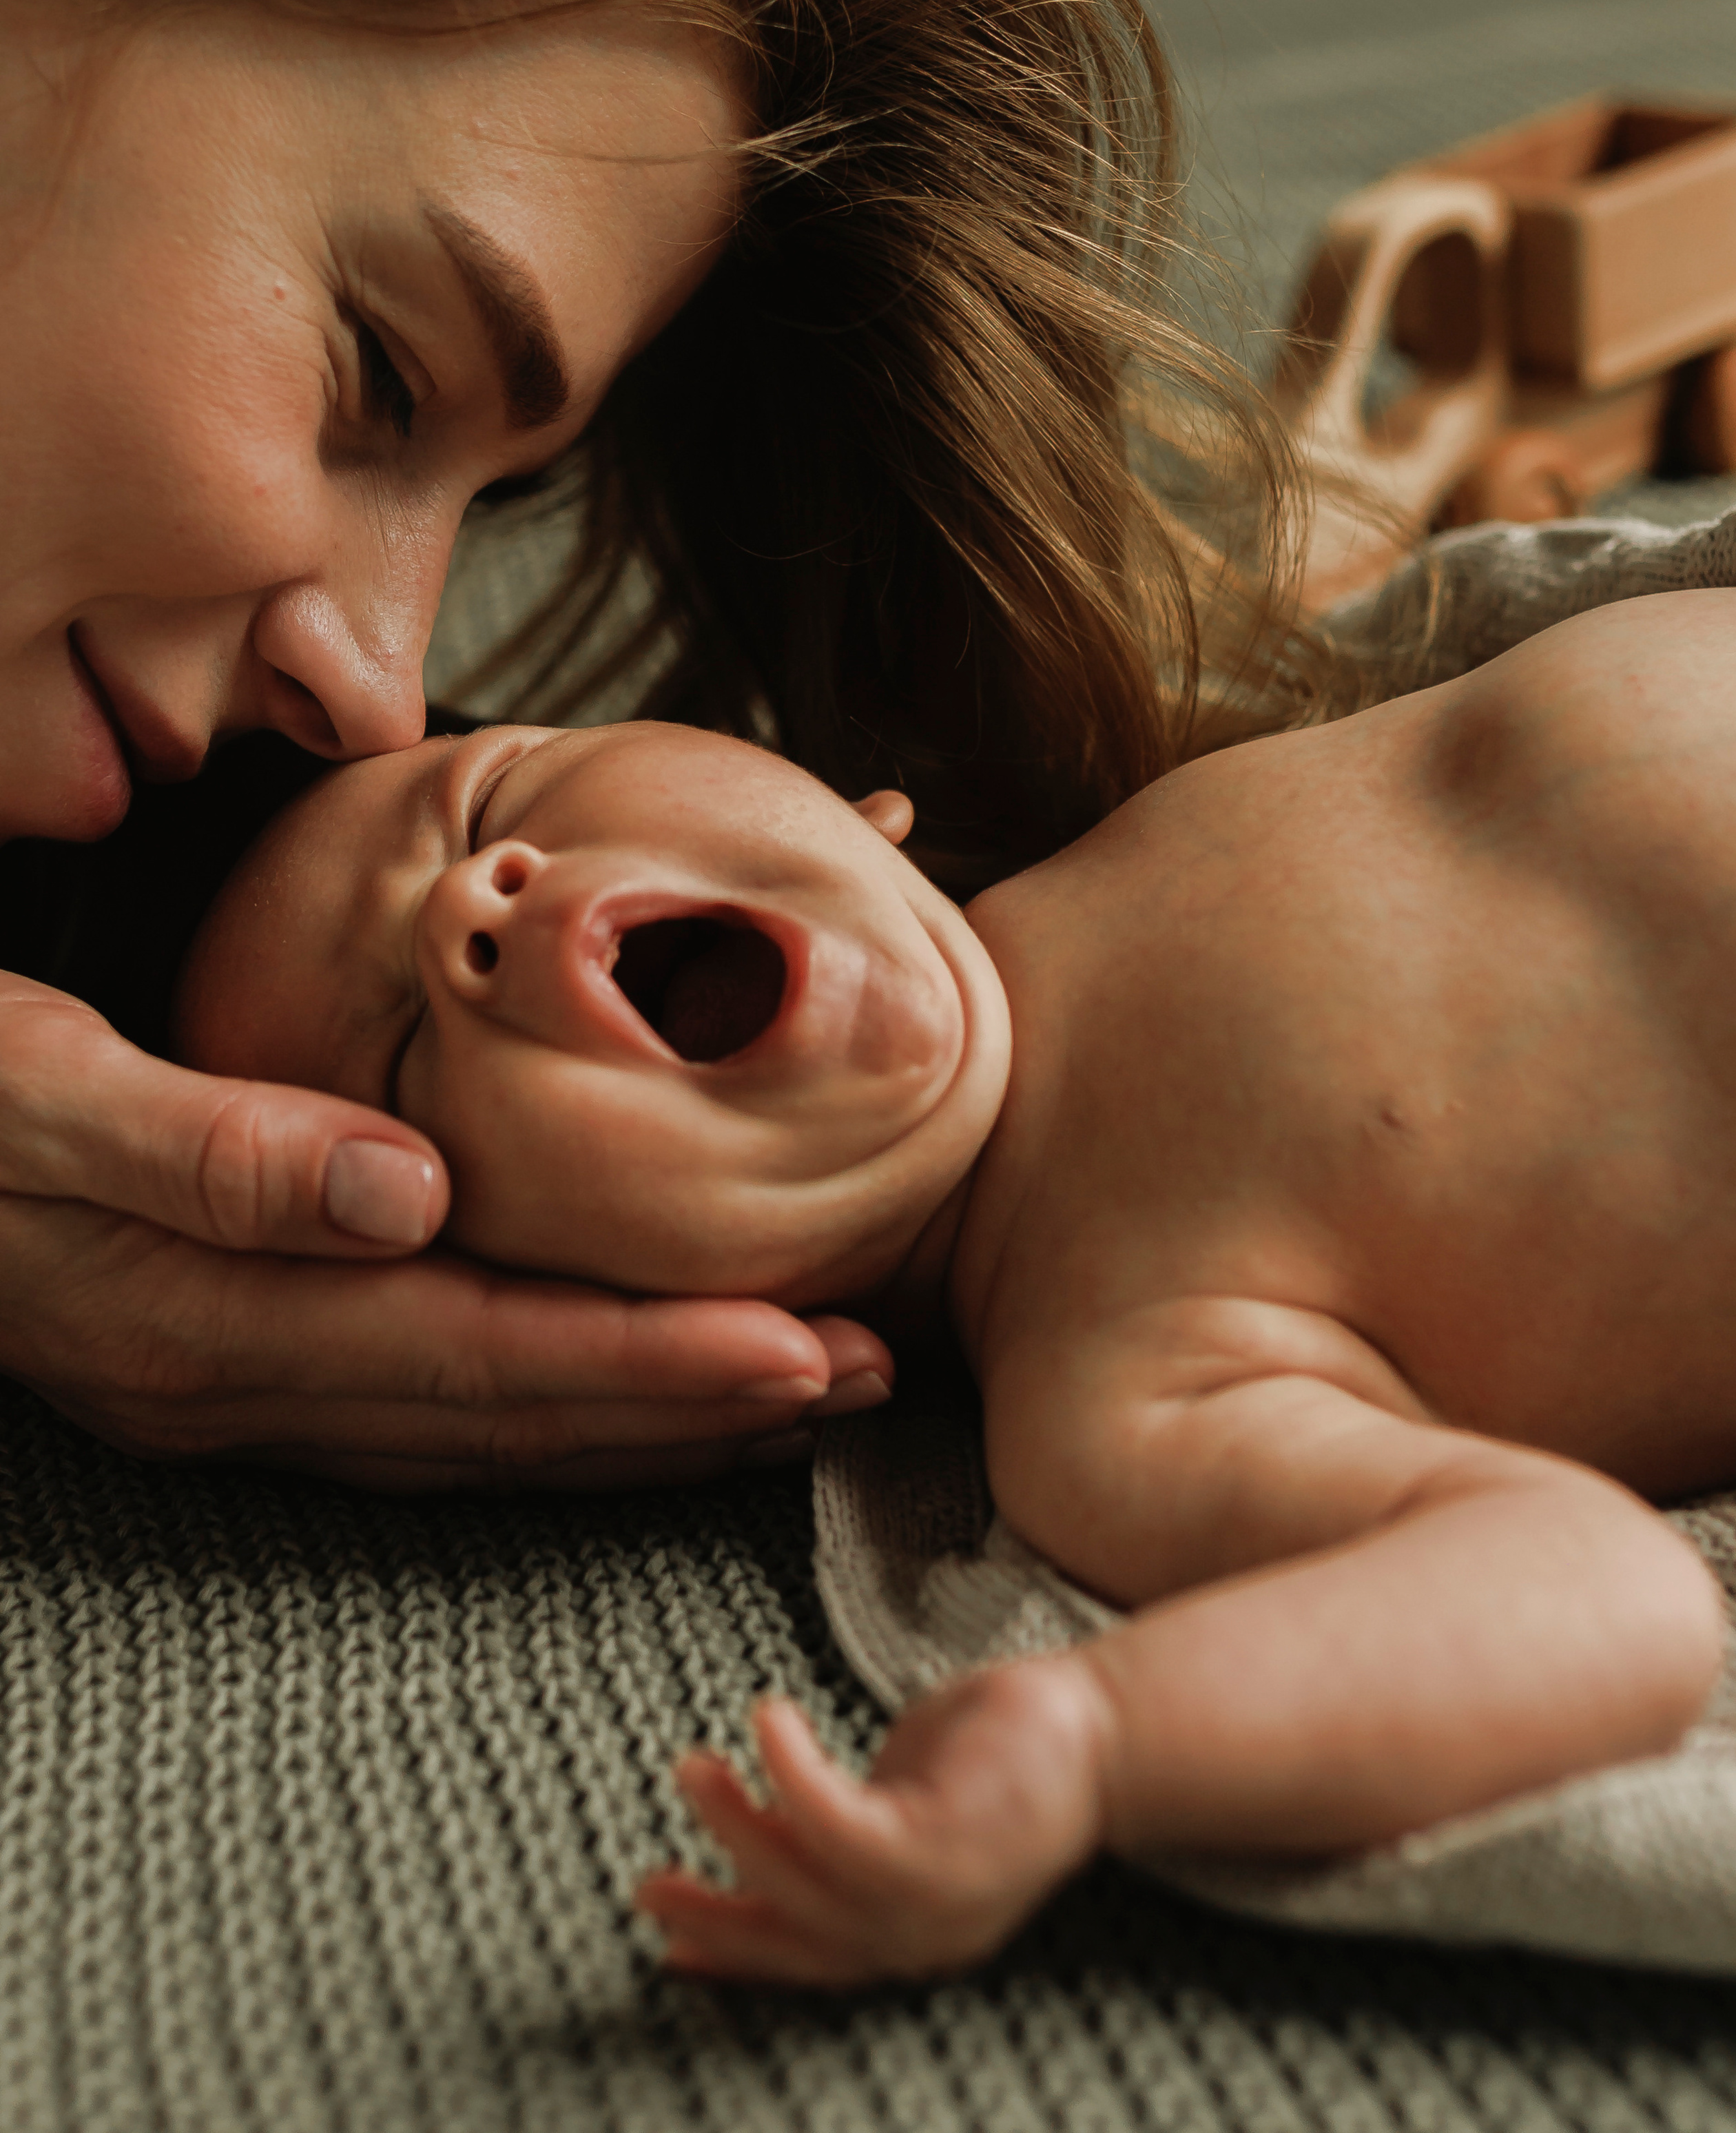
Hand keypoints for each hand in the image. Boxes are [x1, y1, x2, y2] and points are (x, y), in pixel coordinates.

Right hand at [0, 976, 890, 1486]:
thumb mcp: (30, 1087)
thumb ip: (206, 1147)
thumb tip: (401, 1190)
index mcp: (203, 1319)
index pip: (470, 1355)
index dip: (643, 1360)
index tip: (797, 1343)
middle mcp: (236, 1382)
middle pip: (506, 1418)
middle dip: (695, 1405)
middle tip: (867, 1373)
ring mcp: (240, 1389)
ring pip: (487, 1434)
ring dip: (651, 1417)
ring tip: (806, 1387)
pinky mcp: (248, 1358)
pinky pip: (439, 1408)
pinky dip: (561, 1401)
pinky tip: (644, 1378)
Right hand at [637, 1658, 1108, 1987]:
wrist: (1108, 1732)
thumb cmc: (1009, 1753)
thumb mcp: (914, 1798)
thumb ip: (854, 1823)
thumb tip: (781, 1817)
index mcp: (913, 1930)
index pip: (808, 1958)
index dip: (735, 1954)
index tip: (667, 1951)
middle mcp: (923, 1934)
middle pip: (795, 1938)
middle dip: (715, 1918)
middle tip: (646, 1886)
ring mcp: (934, 1897)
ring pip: (805, 1880)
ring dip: (737, 1825)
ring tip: (692, 1767)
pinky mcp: (942, 1841)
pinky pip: (839, 1824)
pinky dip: (790, 1776)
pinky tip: (763, 1722)